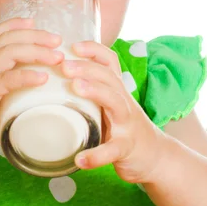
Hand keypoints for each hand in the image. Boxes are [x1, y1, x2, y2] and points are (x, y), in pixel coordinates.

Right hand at [0, 17, 63, 167]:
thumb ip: (15, 98)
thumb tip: (44, 99)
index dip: (14, 25)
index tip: (35, 21)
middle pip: (7, 39)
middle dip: (35, 36)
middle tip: (58, 40)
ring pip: (7, 53)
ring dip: (35, 52)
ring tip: (56, 57)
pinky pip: (4, 80)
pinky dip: (24, 76)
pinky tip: (42, 77)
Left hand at [61, 40, 164, 183]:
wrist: (156, 158)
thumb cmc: (123, 128)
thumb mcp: (110, 105)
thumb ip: (90, 93)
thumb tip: (51, 82)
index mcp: (117, 90)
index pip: (110, 62)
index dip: (94, 50)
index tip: (72, 46)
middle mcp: (124, 102)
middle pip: (110, 77)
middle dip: (87, 68)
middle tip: (64, 65)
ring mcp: (127, 125)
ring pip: (115, 102)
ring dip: (95, 92)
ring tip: (75, 88)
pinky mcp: (127, 148)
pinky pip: (113, 150)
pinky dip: (97, 155)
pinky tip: (80, 159)